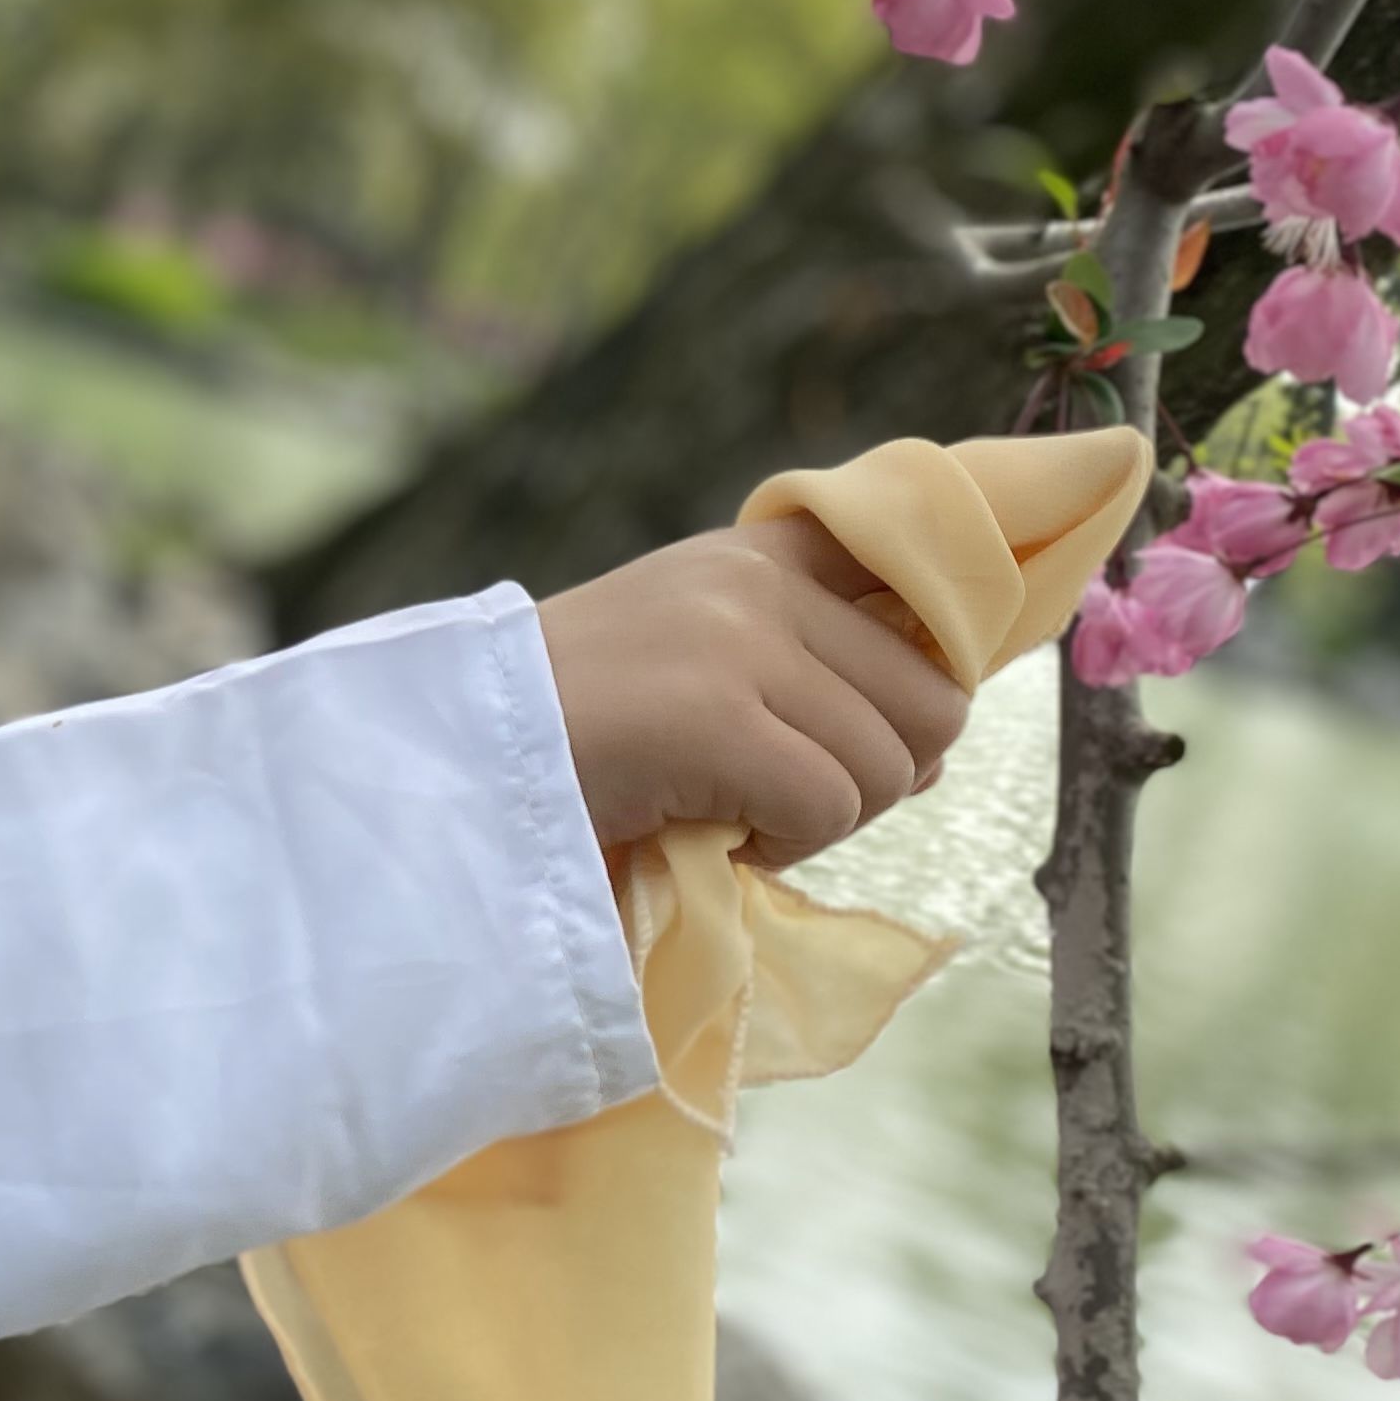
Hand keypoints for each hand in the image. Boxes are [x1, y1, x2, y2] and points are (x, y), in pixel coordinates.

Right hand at [535, 517, 972, 867]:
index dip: (943, 648)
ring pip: (888, 765)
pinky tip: (716, 833)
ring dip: (825, 818)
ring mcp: (737, 642)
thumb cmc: (572, 727)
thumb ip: (801, 661)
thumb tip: (941, 741)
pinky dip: (783, 847)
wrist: (456, 756)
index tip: (903, 710)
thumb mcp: (692, 652)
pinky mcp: (713, 717)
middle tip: (789, 794)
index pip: (914, 564)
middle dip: (880, 771)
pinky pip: (828, 807)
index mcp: (755, 553)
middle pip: (932, 699)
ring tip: (735, 810)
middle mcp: (757, 581)